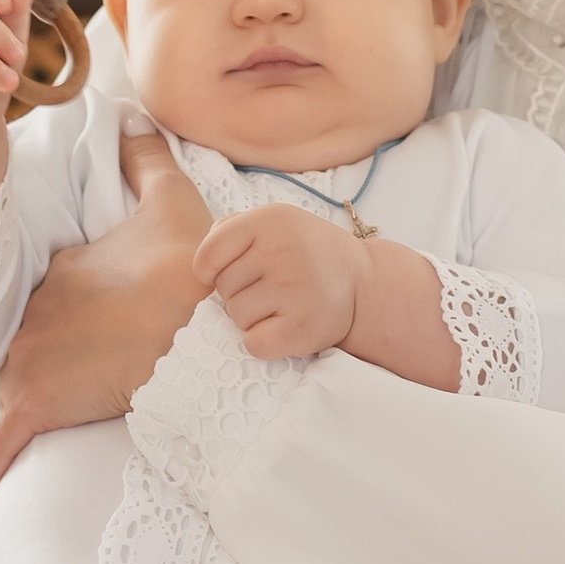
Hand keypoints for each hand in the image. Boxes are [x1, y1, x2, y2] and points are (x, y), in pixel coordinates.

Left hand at [0, 138, 210, 493]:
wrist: (196, 331)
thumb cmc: (189, 271)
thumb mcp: (172, 202)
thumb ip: (147, 159)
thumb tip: (132, 117)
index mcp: (60, 275)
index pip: (55, 298)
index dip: (79, 313)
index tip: (104, 330)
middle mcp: (33, 317)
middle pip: (34, 343)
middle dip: (54, 359)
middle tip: (91, 374)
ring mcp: (28, 363)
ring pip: (21, 385)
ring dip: (35, 400)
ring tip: (63, 416)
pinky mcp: (35, 406)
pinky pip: (2, 441)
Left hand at [194, 201, 368, 361]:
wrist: (363, 282)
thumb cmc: (306, 252)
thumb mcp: (275, 222)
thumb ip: (232, 229)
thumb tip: (201, 263)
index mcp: (269, 220)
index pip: (208, 254)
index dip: (211, 270)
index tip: (231, 272)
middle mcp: (282, 251)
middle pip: (222, 288)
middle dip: (239, 292)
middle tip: (271, 288)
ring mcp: (293, 289)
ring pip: (235, 316)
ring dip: (251, 317)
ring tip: (280, 305)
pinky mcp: (303, 327)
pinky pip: (253, 343)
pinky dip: (264, 342)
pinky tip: (284, 327)